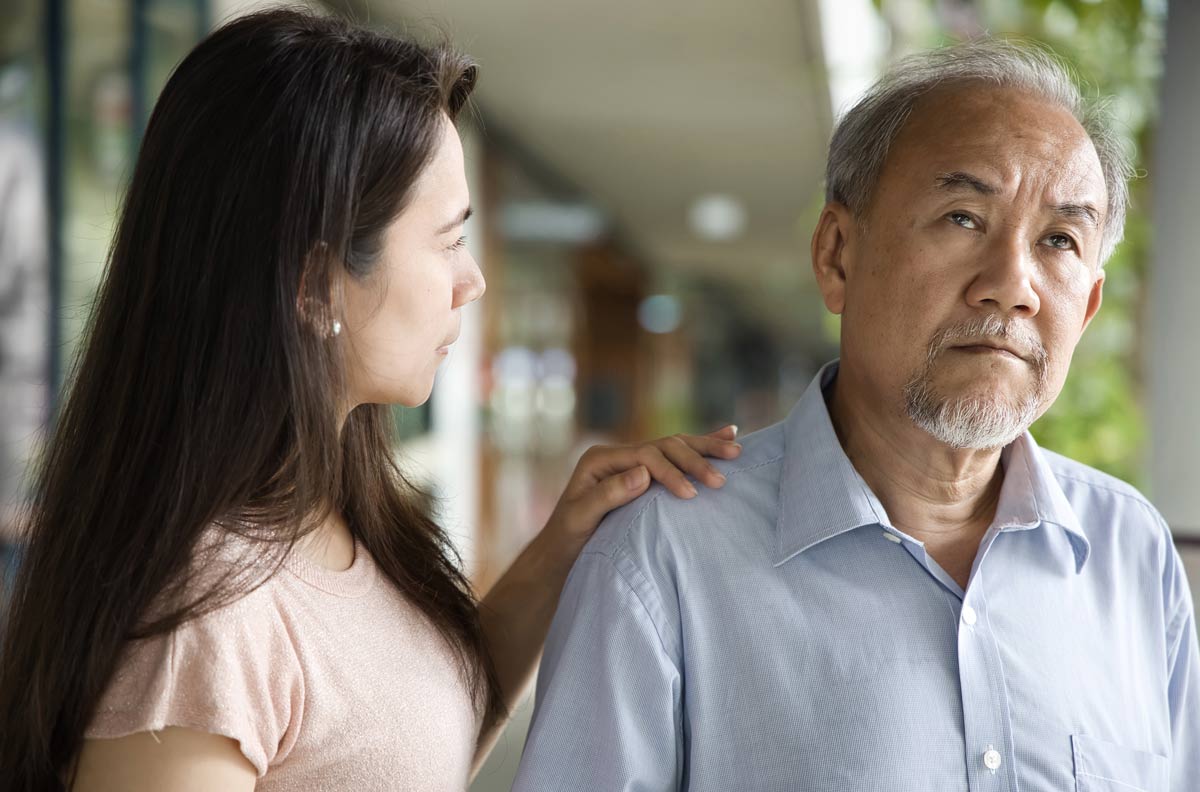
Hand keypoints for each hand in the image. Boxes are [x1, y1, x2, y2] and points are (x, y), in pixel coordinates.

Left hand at [541, 425, 741, 552]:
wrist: (562, 550)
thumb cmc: (568, 538)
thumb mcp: (580, 518)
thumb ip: (608, 494)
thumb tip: (644, 473)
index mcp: (601, 459)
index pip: (645, 455)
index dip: (670, 472)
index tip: (690, 495)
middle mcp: (618, 454)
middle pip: (664, 446)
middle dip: (695, 460)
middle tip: (720, 481)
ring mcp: (632, 462)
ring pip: (675, 446)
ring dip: (706, 448)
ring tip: (736, 450)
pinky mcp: (645, 473)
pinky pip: (676, 456)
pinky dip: (701, 446)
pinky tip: (726, 435)